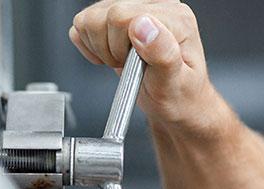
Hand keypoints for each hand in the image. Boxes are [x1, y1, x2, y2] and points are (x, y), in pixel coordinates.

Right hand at [69, 0, 227, 131]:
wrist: (177, 104)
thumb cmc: (180, 95)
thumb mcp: (174, 82)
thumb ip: (163, 53)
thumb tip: (143, 26)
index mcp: (174, 16)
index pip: (122, 16)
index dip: (119, 47)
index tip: (134, 65)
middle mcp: (155, 5)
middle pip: (104, 15)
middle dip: (110, 49)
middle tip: (130, 65)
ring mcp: (134, 8)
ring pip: (89, 18)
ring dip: (100, 48)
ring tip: (123, 61)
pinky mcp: (116, 15)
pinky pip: (83, 23)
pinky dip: (91, 46)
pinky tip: (113, 55)